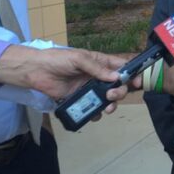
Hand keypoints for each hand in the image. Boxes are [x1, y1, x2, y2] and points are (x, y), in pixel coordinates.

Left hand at [0, 46, 129, 106]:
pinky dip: (95, 114)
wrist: (36, 71)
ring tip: (106, 107)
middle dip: (120, 92)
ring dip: (111, 105)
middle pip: (117, 86)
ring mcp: (89, 90)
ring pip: (107, 100)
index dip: (131, 74)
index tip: (137, 82)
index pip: (120, 67)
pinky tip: (93, 114)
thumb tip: (115, 77)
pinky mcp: (79, 101)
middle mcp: (97, 77)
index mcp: (99, 63)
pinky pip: (92, 109)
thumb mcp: (78, 59)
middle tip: (112, 95)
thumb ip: (97, 68)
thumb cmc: (57, 59)